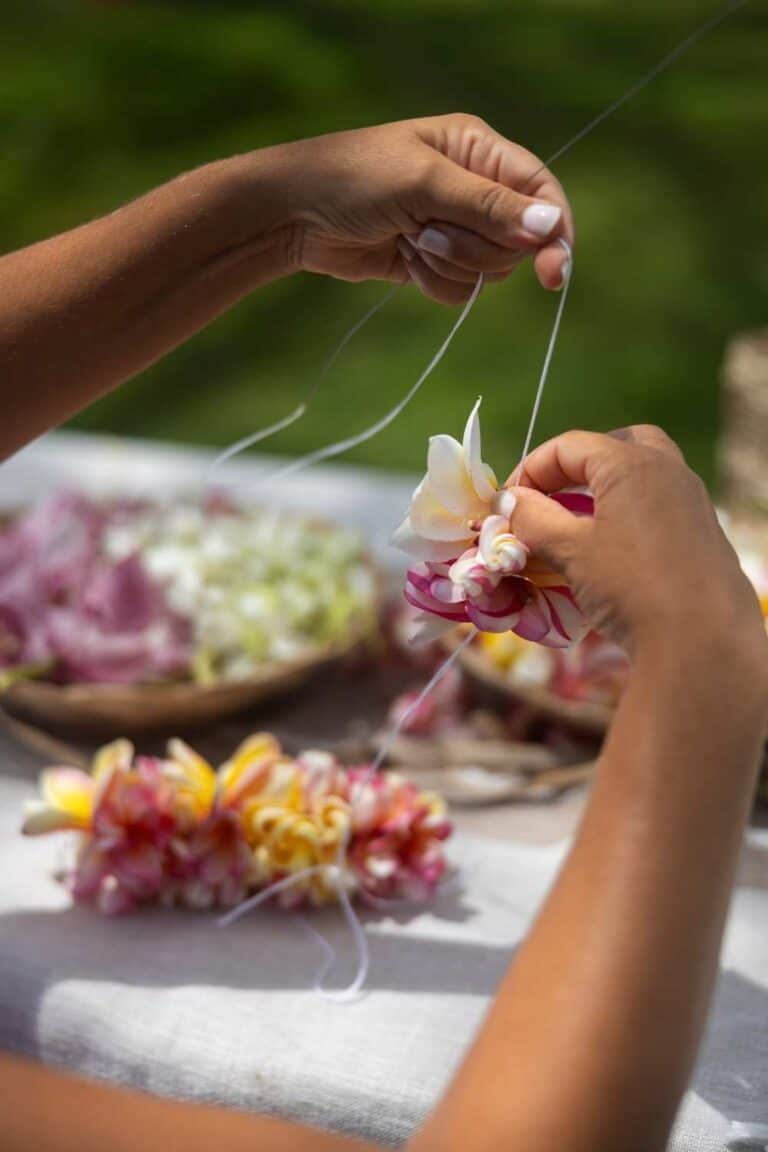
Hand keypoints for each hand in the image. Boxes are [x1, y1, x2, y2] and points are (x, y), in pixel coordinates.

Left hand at [274, 114, 571, 303]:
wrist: (294, 215)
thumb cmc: (353, 179)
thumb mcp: (422, 184)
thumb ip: (487, 206)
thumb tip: (550, 225)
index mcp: (478, 150)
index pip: (540, 192)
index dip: (553, 231)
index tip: (553, 272)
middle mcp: (474, 187)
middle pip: (516, 241)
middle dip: (475, 247)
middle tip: (428, 232)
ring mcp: (454, 227)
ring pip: (488, 270)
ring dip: (449, 265)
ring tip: (409, 239)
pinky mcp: (433, 261)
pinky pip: (460, 289)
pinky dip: (433, 282)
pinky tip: (402, 259)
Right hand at [507, 425, 766, 654]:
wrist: (702, 641)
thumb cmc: (631, 585)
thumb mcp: (572, 551)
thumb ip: (534, 520)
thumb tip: (509, 503)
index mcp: (633, 464)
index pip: (568, 446)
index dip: (529, 471)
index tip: (506, 507)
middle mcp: (668, 470)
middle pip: (614, 447)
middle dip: (575, 467)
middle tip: (549, 498)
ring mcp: (690, 501)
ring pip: (640, 475)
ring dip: (602, 491)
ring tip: (574, 525)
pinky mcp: (701, 534)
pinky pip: (657, 505)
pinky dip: (627, 514)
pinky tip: (608, 551)